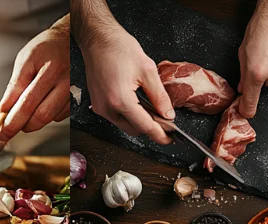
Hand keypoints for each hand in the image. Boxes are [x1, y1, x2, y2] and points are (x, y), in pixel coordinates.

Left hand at [0, 19, 69, 140]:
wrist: (71, 40)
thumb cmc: (47, 49)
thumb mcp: (25, 60)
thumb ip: (15, 85)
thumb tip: (5, 109)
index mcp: (48, 68)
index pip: (26, 101)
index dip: (13, 120)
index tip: (2, 131)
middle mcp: (63, 79)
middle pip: (41, 114)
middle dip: (22, 126)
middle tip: (9, 129)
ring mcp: (73, 90)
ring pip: (50, 118)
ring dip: (33, 122)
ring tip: (24, 114)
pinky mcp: (78, 98)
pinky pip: (59, 116)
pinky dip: (47, 116)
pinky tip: (42, 105)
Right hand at [79, 28, 172, 144]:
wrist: (98, 40)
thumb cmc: (119, 49)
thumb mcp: (147, 70)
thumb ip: (159, 96)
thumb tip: (168, 114)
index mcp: (121, 100)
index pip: (145, 126)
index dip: (161, 135)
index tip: (170, 139)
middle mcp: (107, 108)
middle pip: (134, 130)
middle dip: (150, 127)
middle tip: (163, 117)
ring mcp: (100, 107)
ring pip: (124, 125)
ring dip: (138, 121)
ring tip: (148, 105)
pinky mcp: (97, 104)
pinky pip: (116, 117)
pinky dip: (127, 114)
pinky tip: (135, 102)